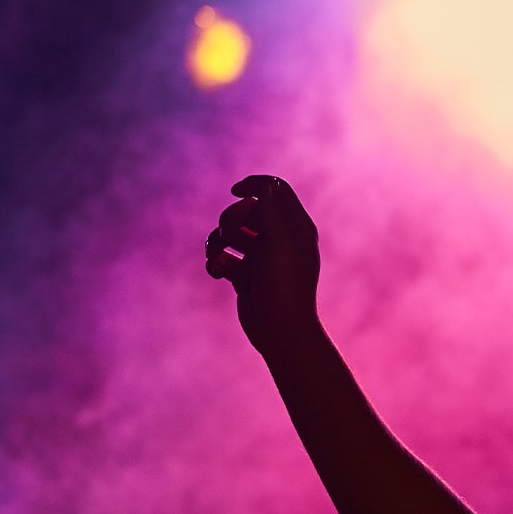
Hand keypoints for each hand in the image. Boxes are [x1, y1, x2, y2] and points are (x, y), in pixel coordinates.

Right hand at [204, 175, 321, 356]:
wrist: (279, 328)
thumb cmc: (283, 283)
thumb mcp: (279, 239)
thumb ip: (270, 208)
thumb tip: (263, 185)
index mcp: (296, 226)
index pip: (274, 189)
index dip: (253, 186)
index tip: (236, 193)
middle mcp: (281, 239)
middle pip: (245, 209)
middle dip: (230, 219)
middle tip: (231, 235)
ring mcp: (262, 257)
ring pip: (229, 233)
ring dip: (217, 241)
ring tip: (218, 257)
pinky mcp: (246, 275)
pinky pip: (222, 257)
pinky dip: (215, 261)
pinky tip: (217, 272)